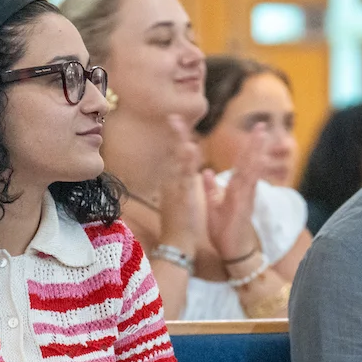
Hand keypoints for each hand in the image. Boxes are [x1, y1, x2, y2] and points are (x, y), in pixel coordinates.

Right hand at [156, 114, 204, 254]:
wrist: (176, 245)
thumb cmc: (179, 223)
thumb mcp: (178, 199)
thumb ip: (179, 183)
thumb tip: (179, 171)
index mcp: (174, 182)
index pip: (175, 156)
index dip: (175, 138)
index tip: (175, 120)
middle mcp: (171, 183)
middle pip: (172, 155)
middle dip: (174, 135)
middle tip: (173, 116)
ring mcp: (174, 190)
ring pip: (177, 164)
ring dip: (178, 144)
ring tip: (178, 126)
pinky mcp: (180, 199)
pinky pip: (183, 179)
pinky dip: (186, 164)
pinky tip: (189, 150)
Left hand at [203, 122, 268, 261]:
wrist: (231, 252)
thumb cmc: (225, 231)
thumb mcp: (215, 205)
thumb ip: (212, 188)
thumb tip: (206, 172)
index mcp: (236, 189)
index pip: (241, 164)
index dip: (246, 147)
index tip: (252, 131)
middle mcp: (244, 191)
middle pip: (251, 163)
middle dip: (256, 144)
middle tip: (263, 125)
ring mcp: (246, 198)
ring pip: (252, 171)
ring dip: (257, 154)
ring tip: (262, 138)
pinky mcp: (244, 207)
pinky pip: (247, 188)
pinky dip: (249, 175)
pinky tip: (253, 163)